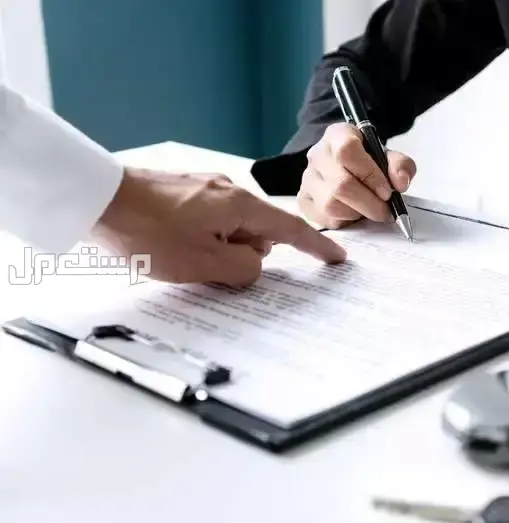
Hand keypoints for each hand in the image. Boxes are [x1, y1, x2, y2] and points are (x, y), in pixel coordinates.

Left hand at [90, 167, 345, 285]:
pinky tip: (173, 247)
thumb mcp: (202, 264)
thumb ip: (243, 269)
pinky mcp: (184, 192)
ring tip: (182, 259)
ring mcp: (204, 189)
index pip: (290, 229)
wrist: (95, 199)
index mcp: (239, 206)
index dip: (316, 247)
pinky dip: (202, 240)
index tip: (337, 258)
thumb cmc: (147, 232)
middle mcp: (228, 191)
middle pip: (256, 232)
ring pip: (230, 229)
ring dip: (218, 250)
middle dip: (244, 256)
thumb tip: (256, 265)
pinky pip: (209, 222)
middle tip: (212, 271)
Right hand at [299, 123, 416, 228]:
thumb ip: (401, 166)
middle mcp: (317, 155)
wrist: (348, 170)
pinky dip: (344, 222)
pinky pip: (324, 219)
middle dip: (369, 204)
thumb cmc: (369, 163)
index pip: (347, 151)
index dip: (370, 175)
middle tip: (385, 211)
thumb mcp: (389, 157)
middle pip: (340, 184)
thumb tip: (400, 183)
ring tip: (368, 211)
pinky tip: (353, 215)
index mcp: (337, 135)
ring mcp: (308, 179)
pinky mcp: (304, 201)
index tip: (387, 191)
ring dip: (357, 214)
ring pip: (331, 205)